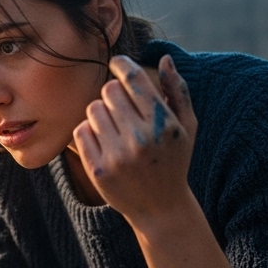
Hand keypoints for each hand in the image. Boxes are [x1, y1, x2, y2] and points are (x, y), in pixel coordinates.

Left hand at [72, 55, 197, 225]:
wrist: (161, 209)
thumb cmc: (174, 161)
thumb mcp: (186, 127)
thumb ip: (177, 90)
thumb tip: (165, 58)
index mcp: (162, 124)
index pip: (132, 78)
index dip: (121, 64)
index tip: (117, 63)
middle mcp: (140, 139)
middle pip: (108, 91)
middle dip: (114, 95)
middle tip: (122, 110)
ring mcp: (117, 156)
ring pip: (93, 109)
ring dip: (101, 114)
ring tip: (115, 129)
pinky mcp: (98, 170)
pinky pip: (81, 131)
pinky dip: (89, 133)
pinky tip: (104, 144)